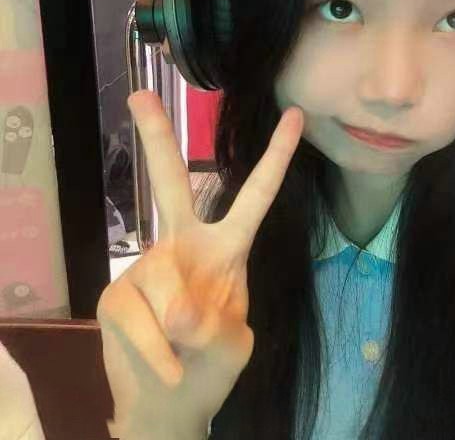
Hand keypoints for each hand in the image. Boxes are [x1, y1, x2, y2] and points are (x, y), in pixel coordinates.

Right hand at [97, 90, 302, 438]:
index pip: (256, 196)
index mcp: (229, 247)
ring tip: (184, 352)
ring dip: (177, 328)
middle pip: (171, 185)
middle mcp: (184, 245)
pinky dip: (154, 350)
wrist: (171, 400)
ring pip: (162, 281)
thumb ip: (215, 324)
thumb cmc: (213, 362)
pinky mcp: (116, 295)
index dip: (276, 157)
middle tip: (140, 96)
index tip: (296, 114)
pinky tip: (165, 365)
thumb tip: (176, 308)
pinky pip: (136, 318)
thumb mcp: (233, 344)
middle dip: (157, 139)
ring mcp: (148, 267)